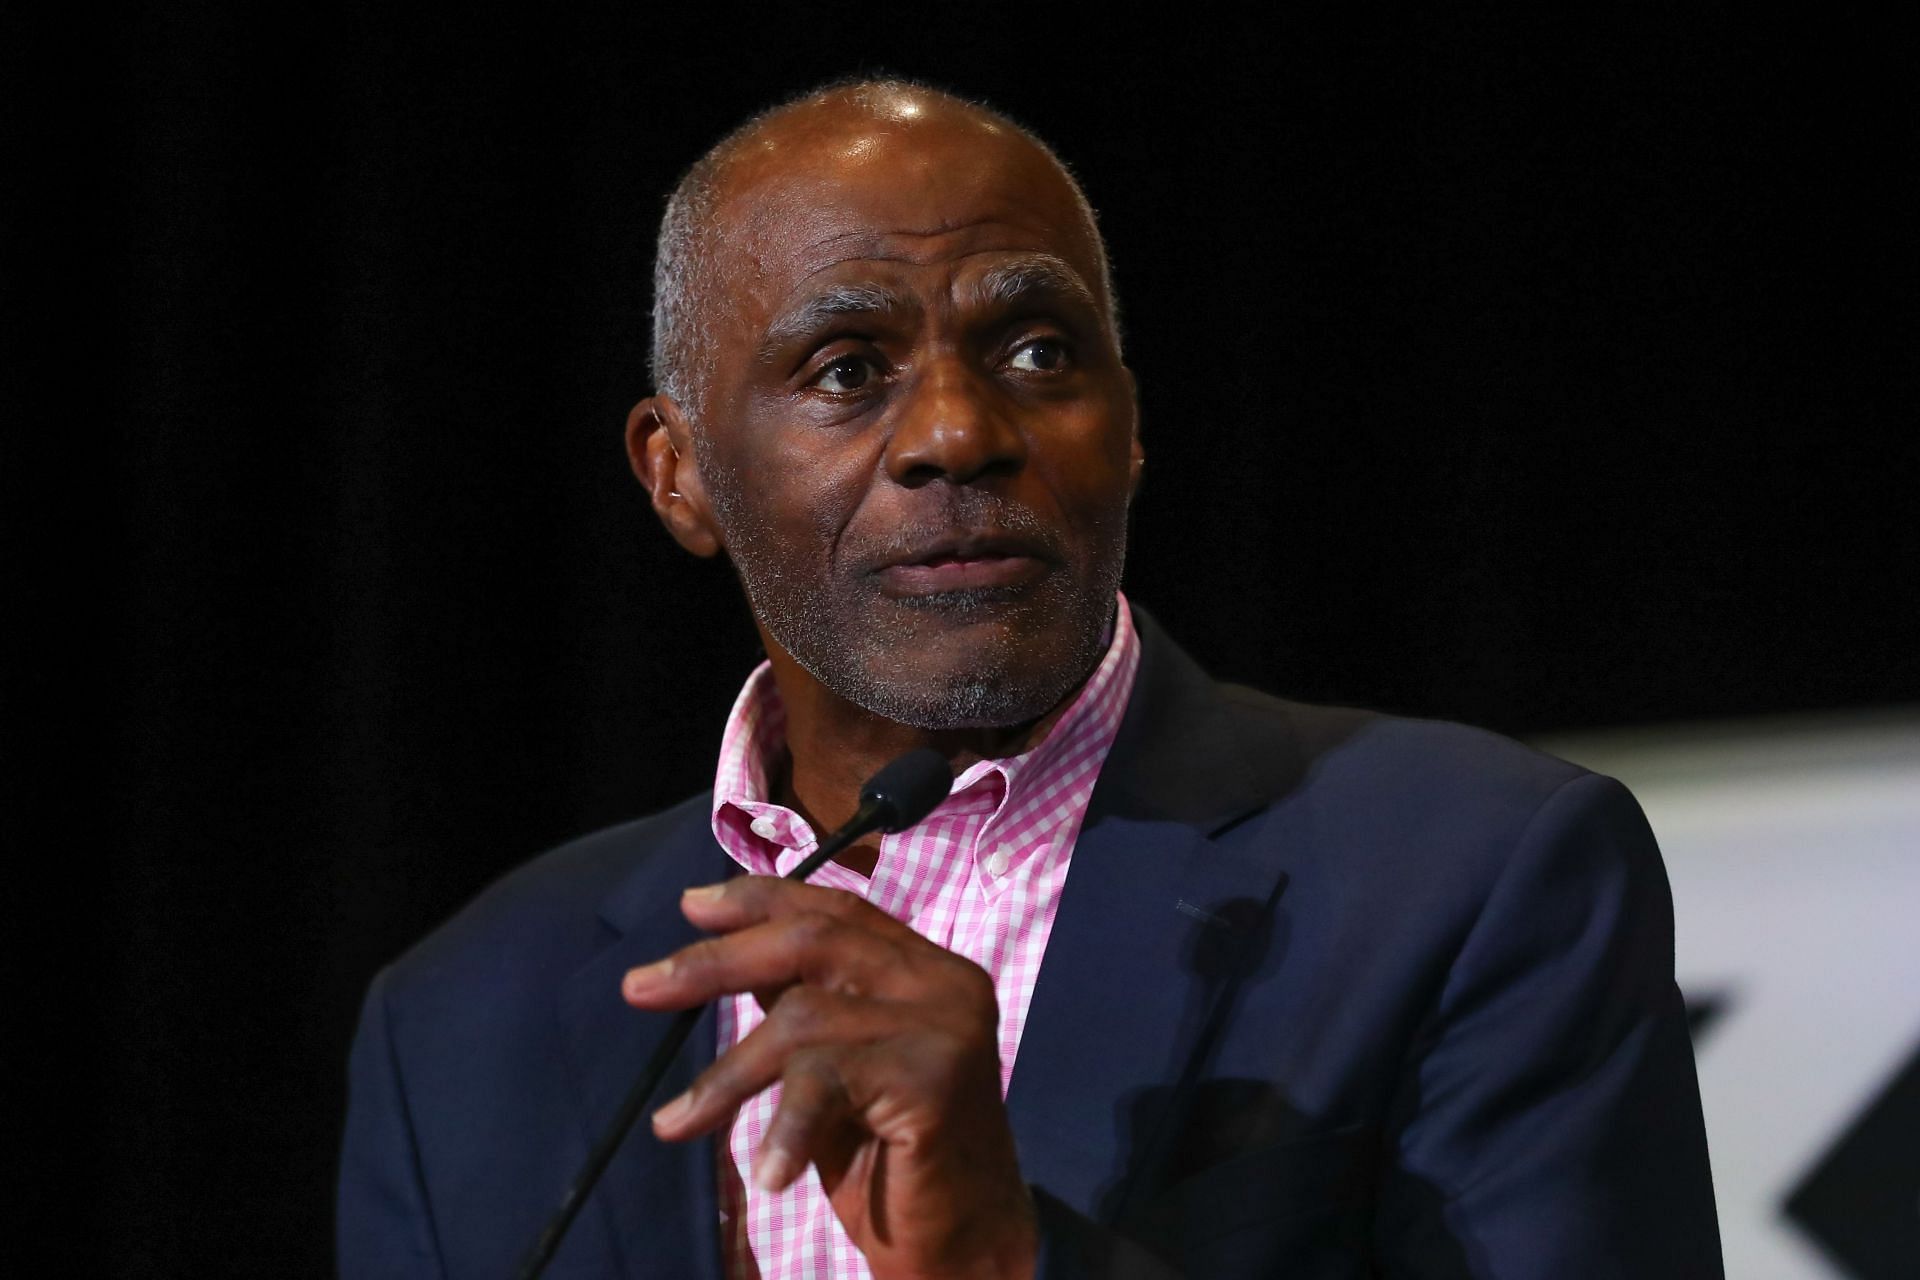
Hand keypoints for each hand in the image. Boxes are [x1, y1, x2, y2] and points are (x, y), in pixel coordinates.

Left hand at [622, 876, 1037, 1279]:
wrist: (966, 1243)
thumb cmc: (891, 1159)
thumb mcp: (837, 1066)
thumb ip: (806, 1004)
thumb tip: (728, 951)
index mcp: (925, 967)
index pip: (836, 909)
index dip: (759, 900)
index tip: (690, 906)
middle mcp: (943, 981)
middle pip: (812, 941)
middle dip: (716, 962)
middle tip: (640, 987)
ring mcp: (945, 1025)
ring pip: (803, 1017)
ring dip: (726, 1073)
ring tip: (678, 1121)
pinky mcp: (934, 1077)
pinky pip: (826, 1082)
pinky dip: (783, 1127)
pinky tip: (768, 1175)